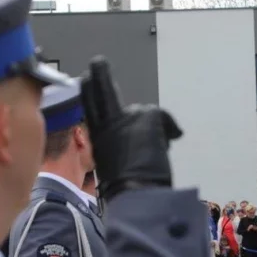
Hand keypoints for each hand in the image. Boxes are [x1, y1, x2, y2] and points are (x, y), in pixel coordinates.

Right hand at [80, 58, 181, 199]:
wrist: (135, 194)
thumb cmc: (125, 189)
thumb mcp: (113, 164)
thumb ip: (119, 145)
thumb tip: (143, 136)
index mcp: (97, 138)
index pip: (89, 109)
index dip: (88, 93)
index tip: (84, 80)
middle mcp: (106, 125)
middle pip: (102, 94)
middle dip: (100, 76)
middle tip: (98, 62)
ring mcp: (124, 119)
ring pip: (143, 111)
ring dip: (155, 122)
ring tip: (164, 139)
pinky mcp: (144, 117)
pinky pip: (162, 116)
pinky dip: (170, 127)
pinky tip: (173, 138)